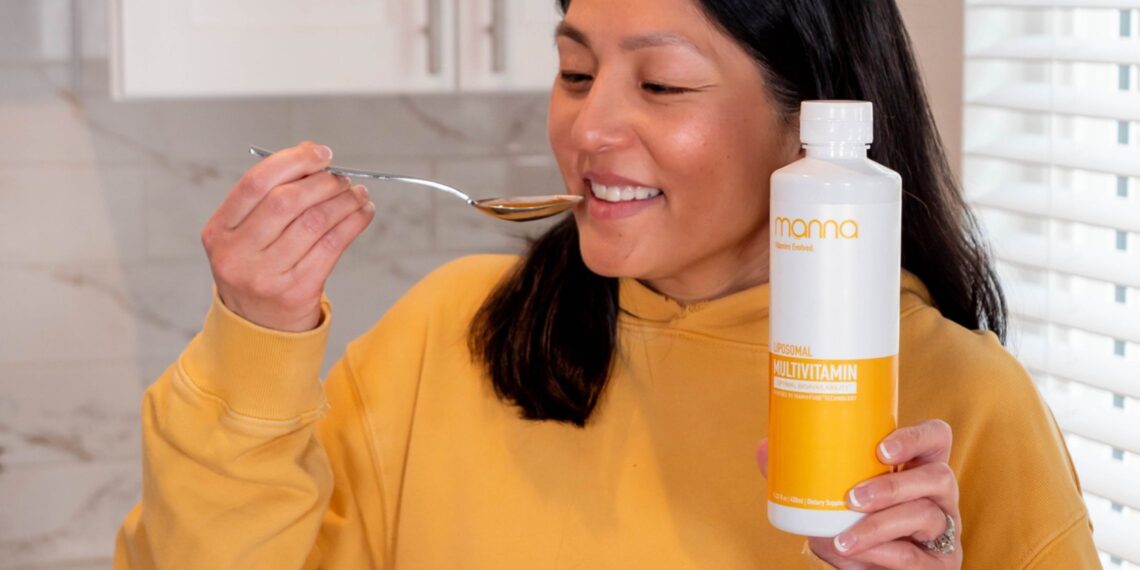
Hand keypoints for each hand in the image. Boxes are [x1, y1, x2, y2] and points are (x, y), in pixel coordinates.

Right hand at [202, 141, 374, 331]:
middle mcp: (237, 254)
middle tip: (342, 179)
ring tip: (358, 194)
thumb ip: (270, 196)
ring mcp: (266, 275)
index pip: (255, 183)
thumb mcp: (246, 235)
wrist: (259, 327)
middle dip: (322, 183)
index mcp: (219, 231)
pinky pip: (333, 246)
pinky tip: (363, 214)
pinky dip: (353, 224)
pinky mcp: (296, 291)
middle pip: (286, 202)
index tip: (321, 154)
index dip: (293, 161)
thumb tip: (312, 154)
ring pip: (314, 222)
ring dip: (344, 202)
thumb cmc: (258, 269)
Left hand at [757, 419, 961, 568]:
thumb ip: (806, 477)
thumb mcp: (835, 502)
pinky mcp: (941, 564)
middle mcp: (939, 495)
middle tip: (851, 498)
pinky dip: (880, 555)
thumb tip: (764, 449)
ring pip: (926, 517)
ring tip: (842, 538)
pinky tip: (853, 554)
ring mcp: (944, 531)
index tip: (880, 449)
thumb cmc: (856, 527)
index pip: (936, 438)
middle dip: (892, 486)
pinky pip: (916, 557)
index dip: (916, 437)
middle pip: (939, 476)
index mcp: (916, 468)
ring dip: (879, 525)